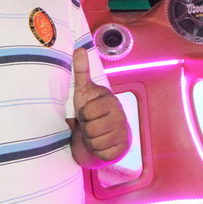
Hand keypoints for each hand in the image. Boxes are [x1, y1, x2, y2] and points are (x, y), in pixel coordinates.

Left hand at [72, 47, 129, 164]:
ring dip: (91, 141)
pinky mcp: (122, 149)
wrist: (101, 135)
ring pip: (96, 142)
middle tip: (90, 125)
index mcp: (111, 101)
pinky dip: (98, 152)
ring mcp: (123, 133)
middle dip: (86, 129)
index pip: (87, 112)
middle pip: (91, 129)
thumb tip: (79, 49)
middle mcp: (121, 116)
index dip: (82, 115)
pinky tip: (101, 144)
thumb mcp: (83, 91)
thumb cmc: (90, 112)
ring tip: (95, 134)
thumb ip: (81, 71)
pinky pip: (102, 154)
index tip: (87, 113)